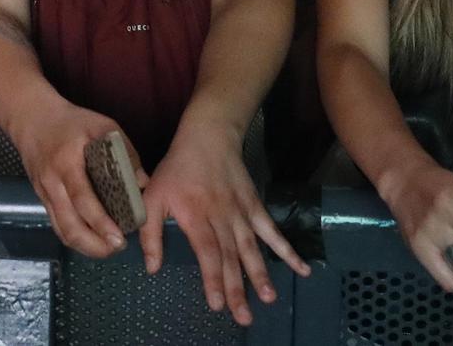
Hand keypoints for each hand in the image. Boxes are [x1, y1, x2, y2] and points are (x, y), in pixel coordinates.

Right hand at [10, 101, 136, 258]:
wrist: (32, 119)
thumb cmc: (71, 121)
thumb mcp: (102, 126)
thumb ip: (124, 152)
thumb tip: (143, 183)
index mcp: (67, 163)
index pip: (83, 199)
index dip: (100, 222)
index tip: (119, 237)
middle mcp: (53, 182)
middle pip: (70, 224)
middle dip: (94, 244)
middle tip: (118, 247)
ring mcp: (45, 194)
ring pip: (62, 230)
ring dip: (85, 246)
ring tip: (108, 249)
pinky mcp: (42, 199)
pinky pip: (57, 226)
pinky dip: (75, 238)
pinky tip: (91, 241)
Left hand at [139, 121, 309, 325]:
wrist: (207, 137)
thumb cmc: (177, 169)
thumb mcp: (153, 196)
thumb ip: (151, 233)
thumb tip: (152, 268)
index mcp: (195, 215)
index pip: (207, 251)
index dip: (213, 277)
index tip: (217, 303)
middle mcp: (221, 217)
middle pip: (231, 256)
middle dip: (238, 288)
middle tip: (243, 316)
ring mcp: (241, 212)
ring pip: (251, 247)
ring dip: (261, 274)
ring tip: (269, 298)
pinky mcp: (255, 207)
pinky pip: (272, 231)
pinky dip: (287, 249)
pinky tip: (302, 268)